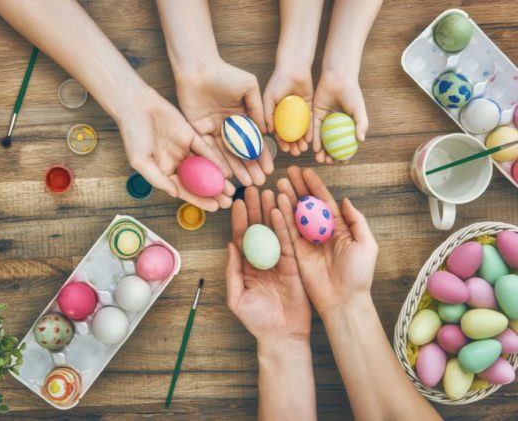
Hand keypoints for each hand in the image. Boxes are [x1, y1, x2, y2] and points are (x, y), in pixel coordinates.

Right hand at [117, 88, 234, 211]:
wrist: (136, 105)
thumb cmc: (132, 134)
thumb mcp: (140, 161)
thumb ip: (157, 178)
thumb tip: (175, 194)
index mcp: (164, 172)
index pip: (185, 190)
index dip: (199, 200)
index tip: (215, 208)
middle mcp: (177, 163)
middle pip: (198, 182)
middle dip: (214, 193)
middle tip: (229, 201)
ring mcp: (185, 150)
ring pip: (205, 168)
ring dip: (218, 179)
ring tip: (232, 190)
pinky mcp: (192, 136)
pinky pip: (206, 150)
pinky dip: (216, 160)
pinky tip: (227, 170)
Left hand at [175, 59, 273, 186]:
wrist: (198, 68)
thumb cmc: (224, 73)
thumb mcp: (249, 87)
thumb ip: (258, 109)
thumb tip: (266, 131)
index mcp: (242, 116)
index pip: (254, 141)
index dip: (262, 156)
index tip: (269, 170)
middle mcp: (228, 126)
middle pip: (241, 152)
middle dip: (250, 168)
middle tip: (259, 183)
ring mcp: (213, 129)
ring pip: (226, 154)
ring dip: (237, 169)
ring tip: (247, 184)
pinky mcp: (198, 131)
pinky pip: (209, 150)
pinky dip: (218, 162)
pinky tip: (228, 175)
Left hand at [226, 187, 310, 343]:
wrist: (282, 336)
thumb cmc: (257, 320)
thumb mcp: (237, 297)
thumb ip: (232, 271)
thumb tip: (230, 245)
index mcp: (247, 266)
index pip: (242, 237)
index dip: (240, 219)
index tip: (238, 202)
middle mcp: (262, 259)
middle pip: (258, 228)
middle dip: (255, 209)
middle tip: (253, 189)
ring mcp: (279, 260)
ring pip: (274, 230)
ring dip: (270, 211)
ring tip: (268, 192)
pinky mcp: (294, 264)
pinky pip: (289, 241)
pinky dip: (285, 225)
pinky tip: (281, 210)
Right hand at [263, 65, 313, 155]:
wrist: (293, 68)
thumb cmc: (278, 82)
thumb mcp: (268, 98)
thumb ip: (267, 114)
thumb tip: (267, 132)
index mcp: (276, 115)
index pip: (279, 132)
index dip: (281, 142)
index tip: (285, 149)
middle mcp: (287, 116)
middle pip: (290, 134)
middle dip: (293, 145)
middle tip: (296, 153)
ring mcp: (298, 113)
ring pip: (300, 131)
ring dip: (301, 141)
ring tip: (303, 149)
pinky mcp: (309, 107)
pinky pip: (310, 122)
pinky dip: (310, 131)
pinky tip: (310, 139)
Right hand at [276, 166, 377, 319]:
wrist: (344, 301)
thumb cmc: (359, 274)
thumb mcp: (366, 244)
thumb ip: (356, 221)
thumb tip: (345, 200)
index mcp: (338, 227)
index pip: (324, 201)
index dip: (315, 186)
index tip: (305, 171)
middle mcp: (321, 231)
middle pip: (307, 205)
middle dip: (298, 188)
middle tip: (288, 172)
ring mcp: (307, 241)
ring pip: (295, 215)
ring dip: (287, 198)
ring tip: (279, 183)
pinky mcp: (296, 252)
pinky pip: (287, 232)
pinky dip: (281, 217)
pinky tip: (277, 203)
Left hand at [312, 72, 367, 163]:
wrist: (338, 78)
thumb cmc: (352, 93)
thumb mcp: (359, 109)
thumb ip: (362, 124)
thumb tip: (361, 140)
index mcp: (347, 126)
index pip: (346, 145)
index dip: (345, 155)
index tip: (343, 162)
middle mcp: (335, 126)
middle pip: (332, 145)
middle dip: (330, 156)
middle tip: (328, 162)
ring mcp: (325, 122)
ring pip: (322, 140)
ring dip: (321, 151)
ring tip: (320, 158)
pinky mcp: (315, 116)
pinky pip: (314, 130)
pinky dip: (314, 139)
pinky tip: (314, 148)